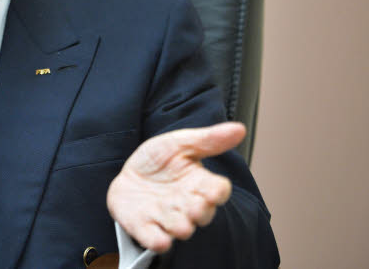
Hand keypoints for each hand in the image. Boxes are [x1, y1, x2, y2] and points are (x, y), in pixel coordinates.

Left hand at [107, 122, 244, 252]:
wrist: (127, 173)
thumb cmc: (159, 160)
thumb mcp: (180, 143)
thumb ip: (208, 139)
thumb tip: (240, 128)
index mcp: (200, 184)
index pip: (218, 191)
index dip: (217, 192)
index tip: (213, 188)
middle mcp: (187, 205)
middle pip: (202, 213)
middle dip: (199, 211)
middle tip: (192, 205)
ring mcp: (166, 219)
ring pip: (181, 228)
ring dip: (179, 225)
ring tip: (175, 219)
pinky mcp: (145, 228)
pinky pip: (155, 240)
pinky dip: (157, 240)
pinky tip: (158, 237)